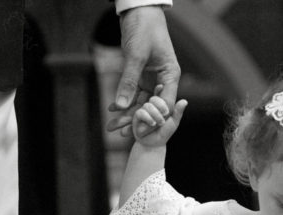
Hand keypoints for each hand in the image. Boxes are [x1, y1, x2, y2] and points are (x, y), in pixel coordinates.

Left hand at [107, 5, 179, 133]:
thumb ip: (129, 80)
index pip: (165, 105)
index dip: (153, 119)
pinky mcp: (141, 75)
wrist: (139, 11)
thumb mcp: (136, 55)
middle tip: (120, 134)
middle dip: (135, 120)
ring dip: (126, 114)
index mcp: (170, 75)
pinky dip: (123, 100)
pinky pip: (133, 92)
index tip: (139, 131)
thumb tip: (122, 105)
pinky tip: (113, 109)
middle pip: (150, 106)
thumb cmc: (144, 29)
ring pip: (140, 102)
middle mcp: (163, 80)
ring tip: (112, 126)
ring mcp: (152, 78)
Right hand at [131, 89, 186, 146]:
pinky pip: (141, 113)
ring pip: (148, 105)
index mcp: (158, 105)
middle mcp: (150, 106)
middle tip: (166, 114)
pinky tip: (152, 123)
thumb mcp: (173, 122)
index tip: (161, 86)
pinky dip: (148, 118)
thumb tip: (185, 101)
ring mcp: (143, 111)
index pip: (158, 94)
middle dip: (160, 105)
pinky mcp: (136, 118)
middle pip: (154, 98)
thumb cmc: (164, 132)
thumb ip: (178, 112)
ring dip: (155, 114)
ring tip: (159, 123)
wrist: (154, 144)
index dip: (159, 90)